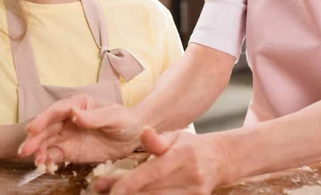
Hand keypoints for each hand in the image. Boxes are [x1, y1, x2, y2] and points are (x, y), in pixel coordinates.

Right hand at [18, 94, 142, 166]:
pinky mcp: (70, 151)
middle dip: (35, 138)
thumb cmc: (125, 120)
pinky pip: (55, 155)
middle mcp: (69, 119)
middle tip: (25, 150)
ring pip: (48, 142)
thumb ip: (94, 116)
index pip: (57, 110)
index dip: (43, 119)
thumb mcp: (114, 116)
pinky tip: (45, 166)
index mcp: (79, 104)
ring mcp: (68, 135)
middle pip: (47, 127)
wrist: (134, 136)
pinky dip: (48, 160)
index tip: (32, 128)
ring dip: (39, 151)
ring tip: (35, 162)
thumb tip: (74, 114)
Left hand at [95, 127, 230, 194]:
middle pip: (150, 192)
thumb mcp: (176, 135)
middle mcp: (190, 177)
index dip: (127, 182)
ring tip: (111, 194)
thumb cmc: (191, 146)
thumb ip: (157, 140)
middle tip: (99, 190)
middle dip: (123, 193)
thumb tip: (144, 133)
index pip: (152, 172)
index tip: (106, 187)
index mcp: (183, 155)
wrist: (220, 161)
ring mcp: (194, 194)